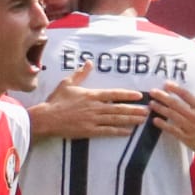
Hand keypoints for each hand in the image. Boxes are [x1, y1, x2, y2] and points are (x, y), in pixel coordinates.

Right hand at [31, 61, 150, 139]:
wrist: (47, 118)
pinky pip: (107, 131)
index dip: (127, 95)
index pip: (114, 94)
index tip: (139, 95)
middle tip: (148, 110)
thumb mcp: (68, 84)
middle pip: (119, 108)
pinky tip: (128, 132)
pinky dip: (118, 131)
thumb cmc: (56, 100)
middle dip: (135, 109)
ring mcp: (93, 120)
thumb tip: (89, 62)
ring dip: (131, 119)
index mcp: (91, 95)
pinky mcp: (89, 131)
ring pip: (116, 120)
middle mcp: (95, 107)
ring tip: (142, 120)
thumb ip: (80, 74)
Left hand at [149, 81, 194, 162]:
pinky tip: (155, 120)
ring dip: (160, 108)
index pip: (186, 95)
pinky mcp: (186, 138)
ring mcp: (190, 127)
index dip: (175, 88)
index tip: (166, 84)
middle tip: (153, 92)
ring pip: (171, 115)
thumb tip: (191, 100)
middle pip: (175, 103)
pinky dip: (162, 124)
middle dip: (162, 96)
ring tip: (151, 104)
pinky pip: (172, 130)